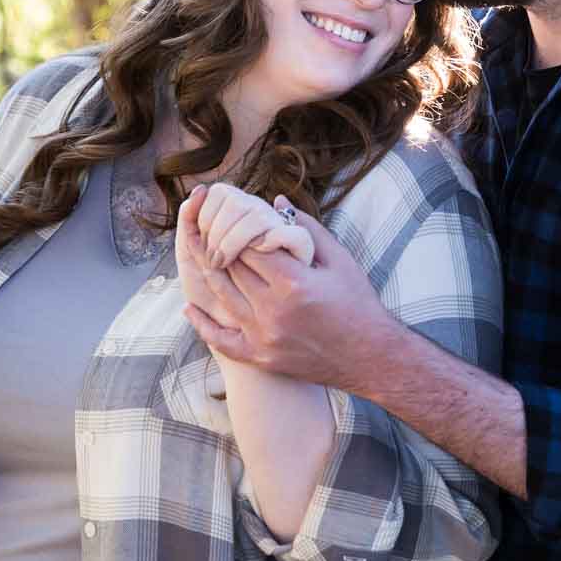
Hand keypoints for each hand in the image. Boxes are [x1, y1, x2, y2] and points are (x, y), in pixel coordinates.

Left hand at [177, 186, 393, 393]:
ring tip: (200, 253)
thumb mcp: (339, 260)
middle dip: (221, 244)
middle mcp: (273, 310)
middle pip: (232, 267)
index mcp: (294, 282)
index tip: (234, 217)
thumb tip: (277, 202)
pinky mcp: (260, 357)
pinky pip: (221, 340)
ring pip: (222, 296)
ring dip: (209, 272)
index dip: (239, 228)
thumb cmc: (358, 304)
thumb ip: (306, 229)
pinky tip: (190, 306)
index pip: (250, 245)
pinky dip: (203, 323)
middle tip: (210, 228)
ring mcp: (263, 336)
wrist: (370, 357)